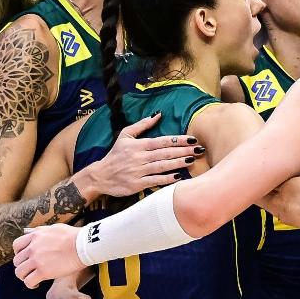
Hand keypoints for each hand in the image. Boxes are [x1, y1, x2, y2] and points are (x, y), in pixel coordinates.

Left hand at [13, 224, 83, 287]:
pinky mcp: (43, 272)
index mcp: (35, 236)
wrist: (83, 245)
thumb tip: (36, 232)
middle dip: (22, 266)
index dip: (19, 254)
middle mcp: (32, 248)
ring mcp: (37, 260)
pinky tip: (37, 284)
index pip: (16, 245)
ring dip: (25, 276)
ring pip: (19, 272)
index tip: (25, 258)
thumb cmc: (74, 236)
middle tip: (30, 270)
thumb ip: (42, 231)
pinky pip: (29, 281)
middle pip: (17, 261)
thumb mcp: (54, 228)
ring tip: (33, 278)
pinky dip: (31, 284)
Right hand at [83, 113, 201, 197]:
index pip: (162, 141)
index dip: (178, 140)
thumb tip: (158, 114)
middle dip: (184, 151)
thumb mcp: (125, 135)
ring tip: (192, 160)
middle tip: (199, 149)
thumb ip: (142, 125)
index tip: (192, 139)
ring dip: (178, 163)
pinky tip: (178, 176)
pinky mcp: (138, 184)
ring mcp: (139, 171)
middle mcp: (139, 157)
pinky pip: (155, 180)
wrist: (101, 175)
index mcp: (138, 145)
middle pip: (165, 153)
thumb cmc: (115, 154)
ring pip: (162, 166)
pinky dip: (167, 178)